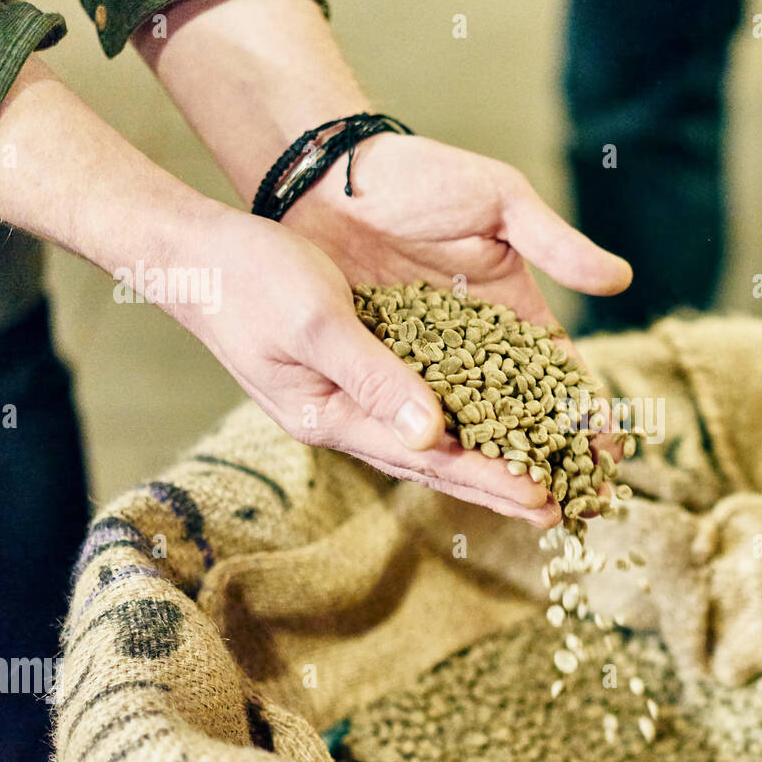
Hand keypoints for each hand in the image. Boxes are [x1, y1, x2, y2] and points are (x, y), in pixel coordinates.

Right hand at [171, 209, 564, 525]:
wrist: (202, 253)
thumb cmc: (250, 279)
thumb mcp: (316, 321)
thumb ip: (374, 377)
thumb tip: (432, 435)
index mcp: (332, 415)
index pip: (426, 458)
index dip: (488, 477)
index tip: (542, 496)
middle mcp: (345, 417)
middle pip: (435, 462)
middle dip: (497, 485)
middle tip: (559, 508)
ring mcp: (349, 399)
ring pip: (431, 440)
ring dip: (485, 460)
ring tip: (539, 480)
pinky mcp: (358, 372)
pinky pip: (421, 406)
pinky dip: (462, 420)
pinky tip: (493, 422)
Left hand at [283, 133, 633, 510]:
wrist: (332, 175)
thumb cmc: (423, 176)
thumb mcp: (501, 200)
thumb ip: (556, 244)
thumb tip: (622, 280)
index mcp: (516, 308)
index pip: (560, 372)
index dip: (586, 411)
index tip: (609, 449)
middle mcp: (477, 345)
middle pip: (524, 413)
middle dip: (553, 456)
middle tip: (578, 501)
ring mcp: (428, 362)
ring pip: (472, 425)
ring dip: (500, 465)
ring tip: (529, 508)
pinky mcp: (381, 368)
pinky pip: (413, 415)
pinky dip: (437, 446)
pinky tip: (458, 480)